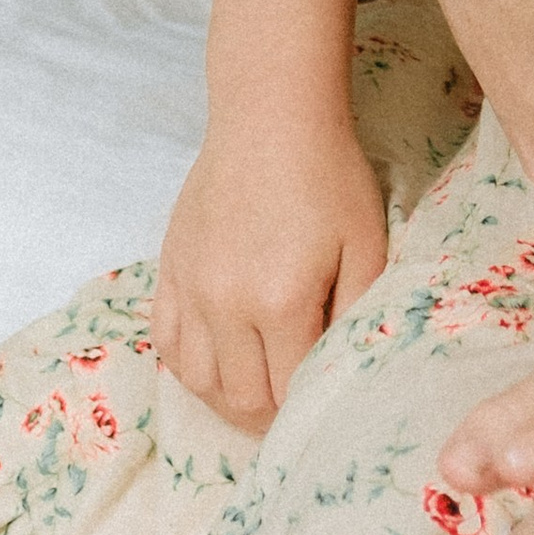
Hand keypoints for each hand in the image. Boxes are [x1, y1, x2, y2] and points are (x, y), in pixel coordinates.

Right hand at [154, 104, 389, 432]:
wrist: (271, 117)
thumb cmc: (330, 176)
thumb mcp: (367, 243)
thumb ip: (358, 312)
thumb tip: (345, 367)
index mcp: (280, 302)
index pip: (286, 391)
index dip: (305, 411)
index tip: (321, 410)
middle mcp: (224, 305)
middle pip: (237, 398)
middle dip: (267, 417)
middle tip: (291, 412)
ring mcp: (190, 289)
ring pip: (195, 380)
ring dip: (225, 400)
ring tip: (255, 395)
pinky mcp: (169, 270)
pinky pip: (166, 343)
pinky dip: (190, 366)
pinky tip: (217, 362)